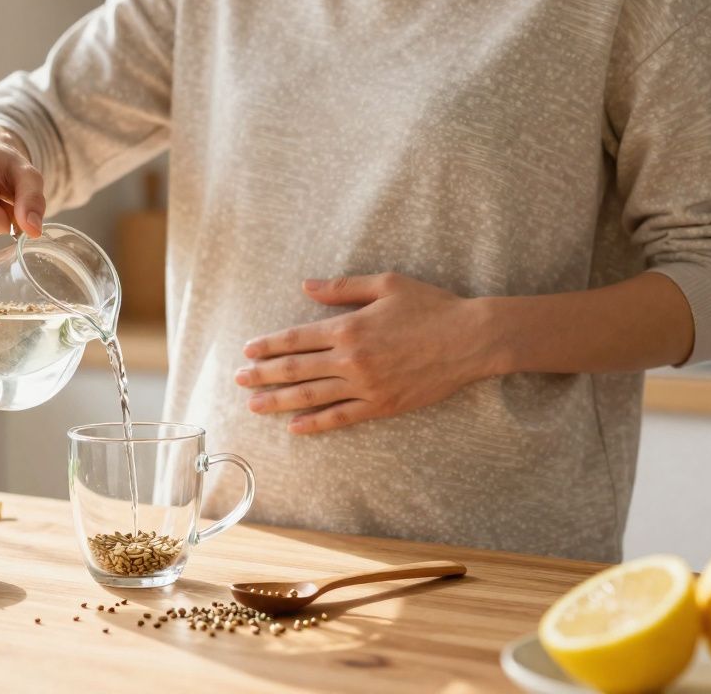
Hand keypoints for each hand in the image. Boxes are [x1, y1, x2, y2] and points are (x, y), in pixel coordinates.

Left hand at [236, 273, 500, 433]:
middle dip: (263, 375)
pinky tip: (295, 427)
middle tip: (239, 379)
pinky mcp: (381, 405)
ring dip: (279, 402)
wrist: (471, 339)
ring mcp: (365, 386)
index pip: (296, 338)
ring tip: (255, 405)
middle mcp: (351, 359)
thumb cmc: (431, 306)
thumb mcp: (386, 284)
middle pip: (296, 369)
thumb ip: (342, 288)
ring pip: (311, 396)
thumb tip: (306, 286)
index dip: (268, 345)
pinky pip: (340, 417)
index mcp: (348, 327)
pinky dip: (315, 423)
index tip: (247, 350)